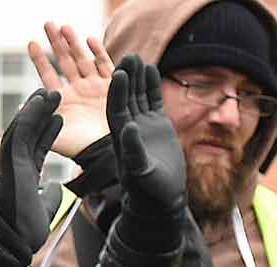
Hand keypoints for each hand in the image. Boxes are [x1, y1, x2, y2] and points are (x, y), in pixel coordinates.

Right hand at [0, 89, 63, 258]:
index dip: (47, 132)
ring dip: (36, 109)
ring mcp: (12, 165)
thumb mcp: (45, 210)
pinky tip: (40, 101)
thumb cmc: (23, 234)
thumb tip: (56, 189)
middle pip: (28, 134)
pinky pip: (21, 133)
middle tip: (53, 94)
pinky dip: (30, 115)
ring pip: (23, 129)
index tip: (57, 117)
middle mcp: (15, 167)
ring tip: (49, 91)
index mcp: (23, 177)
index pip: (35, 148)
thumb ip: (50, 197)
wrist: (12, 243)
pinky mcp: (12, 164)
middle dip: (40, 114)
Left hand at [27, 23, 113, 159]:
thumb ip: (37, 122)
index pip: (47, 74)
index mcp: (61, 99)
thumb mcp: (52, 136)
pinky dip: (98, 52)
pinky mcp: (112, 86)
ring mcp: (94, 86)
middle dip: (56, 42)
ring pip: (82, 58)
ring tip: (65, 27)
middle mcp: (77, 89)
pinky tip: (90, 39)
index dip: (39, 58)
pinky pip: (104, 64)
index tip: (31, 42)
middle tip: (48, 24)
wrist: (105, 152)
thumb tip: (20, 108)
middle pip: (64, 60)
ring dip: (74, 43)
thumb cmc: (78, 148)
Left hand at [106, 57, 186, 217]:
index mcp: (119, 138)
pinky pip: (152, 101)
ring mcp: (142, 125)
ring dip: (137, 78)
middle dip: (126, 78)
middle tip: (127, 56)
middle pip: (125, 98)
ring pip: (138, 96)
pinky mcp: (157, 125)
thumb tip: (129, 127)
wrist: (160, 200)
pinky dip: (152, 86)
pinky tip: (151, 69)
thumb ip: (133, 151)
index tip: (118, 73)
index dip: (117, 92)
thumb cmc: (147, 191)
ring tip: (137, 57)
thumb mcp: (140, 172)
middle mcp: (127, 128)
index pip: (116, 110)